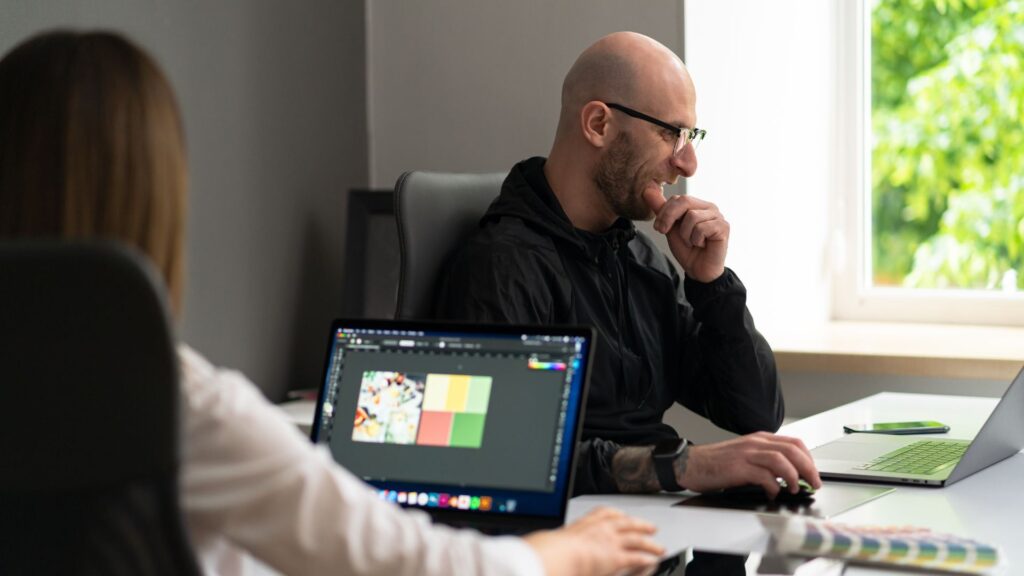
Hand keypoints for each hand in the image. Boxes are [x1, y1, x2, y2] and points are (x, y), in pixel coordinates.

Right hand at [524, 507, 663, 575]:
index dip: (617, 514)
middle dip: (641, 525)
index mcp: (586, 523)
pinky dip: (646, 559)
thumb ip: (563, 540)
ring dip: (650, 543)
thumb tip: (555, 544)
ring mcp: (610, 541)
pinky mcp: (616, 556)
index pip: (605, 513)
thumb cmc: (552, 551)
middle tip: (651, 527)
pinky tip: (652, 561)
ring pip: (637, 539)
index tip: (622, 515)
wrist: (557, 555)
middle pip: (626, 523)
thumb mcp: (558, 540)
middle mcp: (601, 529)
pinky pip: (637, 557)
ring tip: (659, 547)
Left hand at [643, 190, 728, 282]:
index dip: (664, 212)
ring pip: (692, 216)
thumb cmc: (687, 249)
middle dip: (669, 217)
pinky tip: (702, 245)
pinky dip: (696, 240)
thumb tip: (647, 190)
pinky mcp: (724, 227)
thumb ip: (661, 209)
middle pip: (684, 201)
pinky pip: (702, 228)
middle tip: (664, 231)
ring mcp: (718, 216)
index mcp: (697, 205)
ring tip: (692, 242)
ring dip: (686, 235)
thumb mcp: (669, 228)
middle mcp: (709, 207)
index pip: (678, 198)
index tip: (658, 228)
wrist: (699, 270)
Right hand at [678, 432, 821, 496]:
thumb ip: (765, 460)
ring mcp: (747, 454)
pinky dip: (773, 487)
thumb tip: (787, 474)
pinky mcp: (738, 468)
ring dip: (794, 477)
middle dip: (809, 469)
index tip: (813, 473)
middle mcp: (755, 443)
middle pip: (792, 451)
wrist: (690, 463)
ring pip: (782, 460)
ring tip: (794, 489)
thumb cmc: (716, 462)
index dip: (809, 459)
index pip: (794, 443)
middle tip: (814, 483)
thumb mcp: (745, 454)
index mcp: (759, 439)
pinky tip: (771, 493)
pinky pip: (764, 476)